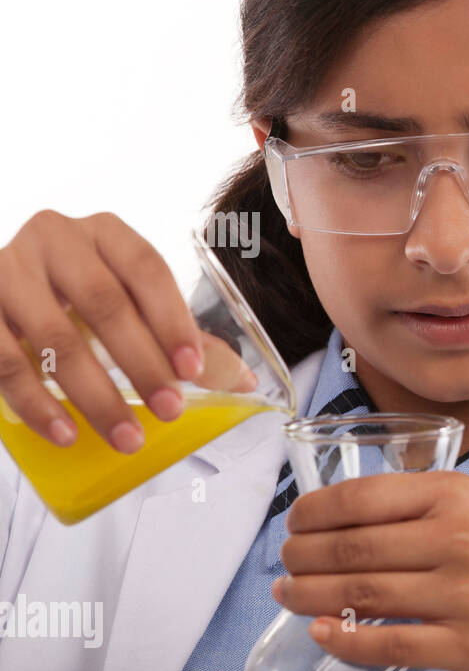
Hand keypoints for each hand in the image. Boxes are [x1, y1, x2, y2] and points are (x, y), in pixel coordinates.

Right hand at [0, 210, 204, 452]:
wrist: (1, 292)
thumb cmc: (80, 298)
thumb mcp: (131, 305)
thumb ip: (181, 338)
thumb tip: (242, 383)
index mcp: (105, 232)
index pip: (146, 269)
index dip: (172, 320)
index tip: (193, 371)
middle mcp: (54, 238)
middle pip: (104, 302)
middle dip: (141, 363)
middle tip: (168, 411)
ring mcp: (6, 269)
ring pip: (55, 336)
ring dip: (95, 395)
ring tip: (126, 437)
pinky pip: (4, 359)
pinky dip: (37, 402)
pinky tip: (66, 433)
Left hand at [275, 470, 468, 670]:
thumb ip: (424, 510)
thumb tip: (340, 522)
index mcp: (458, 497)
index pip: (364, 498)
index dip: (314, 512)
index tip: (293, 523)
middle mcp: (459, 539)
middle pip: (352, 548)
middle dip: (302, 556)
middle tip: (283, 563)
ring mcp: (464, 594)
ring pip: (361, 595)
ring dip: (310, 596)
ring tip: (288, 595)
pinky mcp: (467, 644)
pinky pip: (388, 643)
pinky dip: (344, 640)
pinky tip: (321, 633)